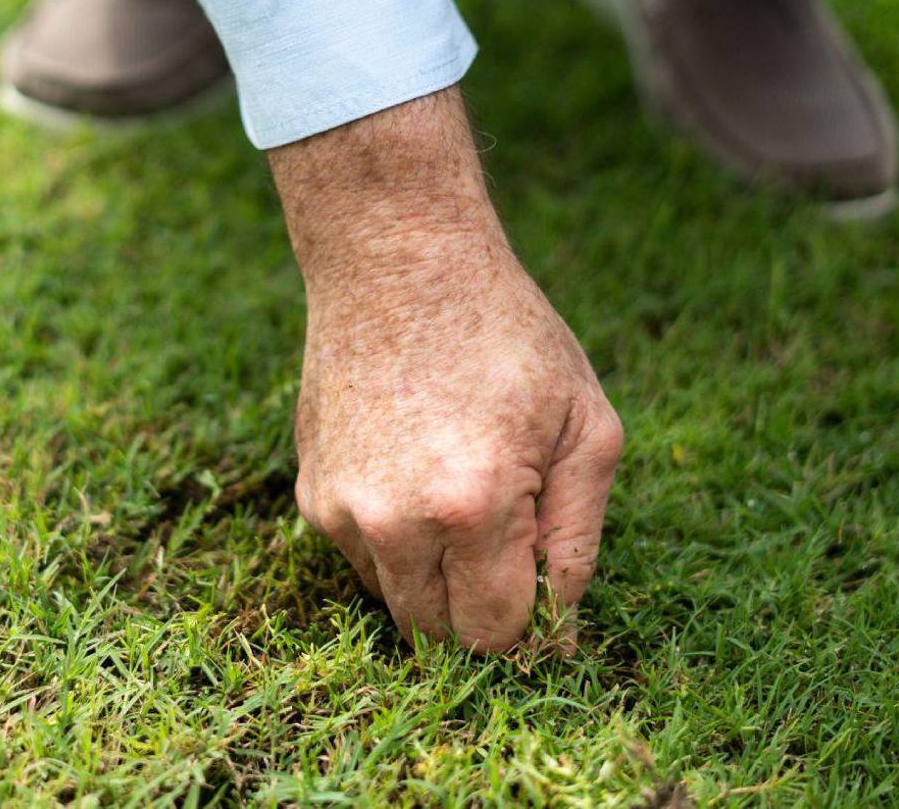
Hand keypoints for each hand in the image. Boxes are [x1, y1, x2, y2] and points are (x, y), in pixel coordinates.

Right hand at [293, 231, 621, 651]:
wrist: (398, 261)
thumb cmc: (504, 333)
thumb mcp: (586, 425)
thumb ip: (579, 542)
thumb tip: (557, 633)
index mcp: (472, 506)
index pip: (497, 636)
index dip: (532, 627)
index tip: (543, 582)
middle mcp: (392, 522)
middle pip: (439, 637)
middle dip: (482, 613)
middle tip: (510, 542)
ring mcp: (341, 510)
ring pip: (398, 604)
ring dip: (438, 580)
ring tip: (462, 494)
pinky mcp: (312, 495)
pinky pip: (362, 560)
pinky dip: (398, 544)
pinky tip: (417, 472)